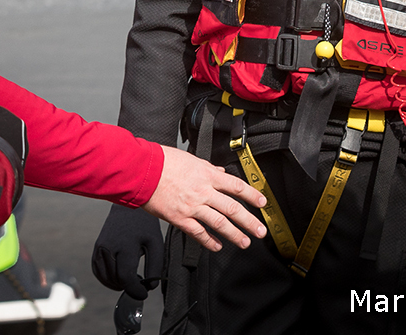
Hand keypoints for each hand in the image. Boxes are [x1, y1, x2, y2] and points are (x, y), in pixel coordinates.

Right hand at [92, 205, 163, 300]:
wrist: (128, 207)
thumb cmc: (144, 225)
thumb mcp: (156, 243)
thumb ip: (155, 266)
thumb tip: (150, 286)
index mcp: (125, 245)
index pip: (125, 277)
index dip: (135, 290)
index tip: (144, 293)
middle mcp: (109, 248)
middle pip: (116, 279)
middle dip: (129, 287)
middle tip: (141, 283)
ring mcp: (100, 248)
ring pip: (106, 278)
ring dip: (118, 284)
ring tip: (132, 278)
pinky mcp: (96, 249)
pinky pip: (98, 272)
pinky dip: (108, 279)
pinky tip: (120, 276)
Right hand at [141, 145, 265, 251]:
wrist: (142, 171)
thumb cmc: (164, 161)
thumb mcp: (191, 160)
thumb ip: (209, 169)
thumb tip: (221, 172)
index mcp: (208, 175)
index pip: (236, 186)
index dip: (252, 195)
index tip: (262, 203)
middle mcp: (203, 192)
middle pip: (232, 208)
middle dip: (249, 221)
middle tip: (261, 230)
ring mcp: (192, 206)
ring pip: (219, 223)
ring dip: (234, 234)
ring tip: (245, 242)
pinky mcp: (179, 218)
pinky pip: (198, 232)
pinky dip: (209, 241)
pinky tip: (218, 246)